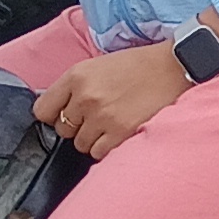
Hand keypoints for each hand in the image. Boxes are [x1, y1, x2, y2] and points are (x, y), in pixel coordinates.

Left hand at [30, 41, 192, 161]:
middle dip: (78, 126)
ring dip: (94, 138)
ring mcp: (102, 116)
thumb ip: (75, 86)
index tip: (66, 115)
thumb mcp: (99, 65)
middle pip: (63, 129)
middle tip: (99, 116)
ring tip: (113, 123)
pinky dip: (108, 147)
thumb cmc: (139, 65)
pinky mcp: (121, 131)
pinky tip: (120, 133)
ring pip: (81, 144)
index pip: (42, 110)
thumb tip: (58, 110)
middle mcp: (85, 96)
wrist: (175, 66)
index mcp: (77, 76)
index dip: (54, 115)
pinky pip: (99, 152)